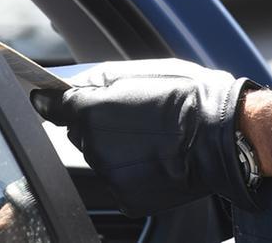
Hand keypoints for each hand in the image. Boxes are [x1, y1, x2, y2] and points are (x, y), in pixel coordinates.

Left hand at [31, 59, 259, 216]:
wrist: (222, 136)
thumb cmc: (186, 96)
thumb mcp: (140, 72)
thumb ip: (96, 82)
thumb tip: (61, 91)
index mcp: (93, 111)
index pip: (56, 107)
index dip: (56, 101)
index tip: (49, 99)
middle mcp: (94, 146)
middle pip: (82, 133)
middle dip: (100, 122)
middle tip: (135, 113)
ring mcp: (110, 175)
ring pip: (101, 157)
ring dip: (117, 146)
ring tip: (152, 134)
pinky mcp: (126, 198)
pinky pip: (119, 179)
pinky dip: (132, 169)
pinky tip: (156, 155)